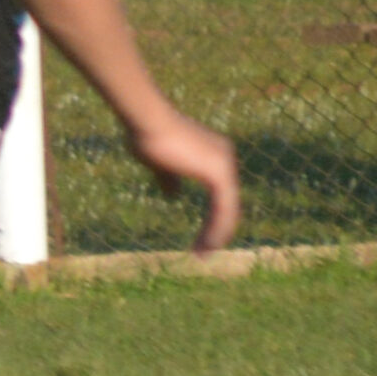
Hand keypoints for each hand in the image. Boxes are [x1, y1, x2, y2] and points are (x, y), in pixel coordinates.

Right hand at [128, 109, 239, 252]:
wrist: (148, 121)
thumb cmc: (148, 136)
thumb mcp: (158, 163)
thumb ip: (170, 178)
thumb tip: (173, 195)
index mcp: (213, 154)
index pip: (219, 193)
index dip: (212, 216)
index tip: (201, 236)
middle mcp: (224, 157)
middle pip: (227, 202)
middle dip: (217, 228)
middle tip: (205, 250)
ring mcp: (224, 165)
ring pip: (228, 208)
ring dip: (217, 233)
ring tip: (204, 254)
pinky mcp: (219, 174)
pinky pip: (224, 208)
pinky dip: (217, 228)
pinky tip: (208, 244)